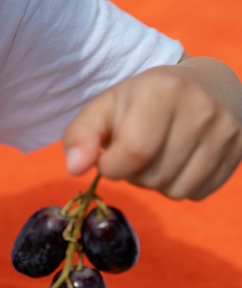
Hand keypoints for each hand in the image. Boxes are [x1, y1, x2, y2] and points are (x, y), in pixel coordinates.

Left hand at [63, 58, 241, 199]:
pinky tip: (181, 159)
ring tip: (159, 154)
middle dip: (135, 174)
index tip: (111, 155)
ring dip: (158, 182)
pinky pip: (198, 192)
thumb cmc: (143, 100)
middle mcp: (200, 109)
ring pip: (176, 190)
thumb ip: (80, 136)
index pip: (132, 154)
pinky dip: (182, 184)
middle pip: (153, 176)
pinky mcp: (239, 150)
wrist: (206, 83)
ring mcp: (225, 131)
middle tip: (139, 150)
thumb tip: (74, 169)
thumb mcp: (104, 108)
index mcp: (162, 92)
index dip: (112, 166)